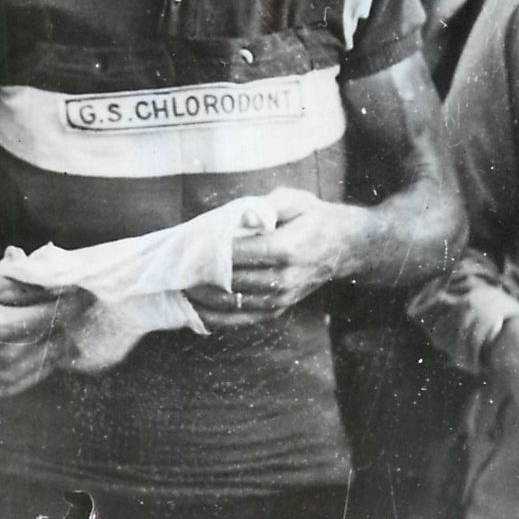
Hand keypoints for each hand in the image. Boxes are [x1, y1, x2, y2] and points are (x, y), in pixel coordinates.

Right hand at [0, 271, 89, 395]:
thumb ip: (25, 283)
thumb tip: (62, 281)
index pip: (47, 316)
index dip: (71, 302)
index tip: (87, 289)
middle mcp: (0, 359)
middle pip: (55, 336)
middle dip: (69, 317)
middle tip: (83, 300)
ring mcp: (2, 379)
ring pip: (54, 354)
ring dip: (62, 334)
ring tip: (66, 316)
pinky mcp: (5, 389)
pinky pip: (43, 369)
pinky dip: (50, 351)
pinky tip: (48, 336)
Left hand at [187, 187, 349, 328]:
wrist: (345, 246)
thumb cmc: (314, 218)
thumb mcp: (296, 200)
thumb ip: (268, 205)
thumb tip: (242, 215)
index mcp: (287, 248)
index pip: (238, 254)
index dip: (210, 253)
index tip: (187, 248)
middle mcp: (284, 277)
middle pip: (231, 280)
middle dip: (199, 276)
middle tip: (173, 269)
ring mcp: (282, 297)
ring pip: (233, 302)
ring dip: (203, 298)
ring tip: (178, 288)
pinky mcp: (279, 308)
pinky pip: (243, 318)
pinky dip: (217, 317)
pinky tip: (197, 310)